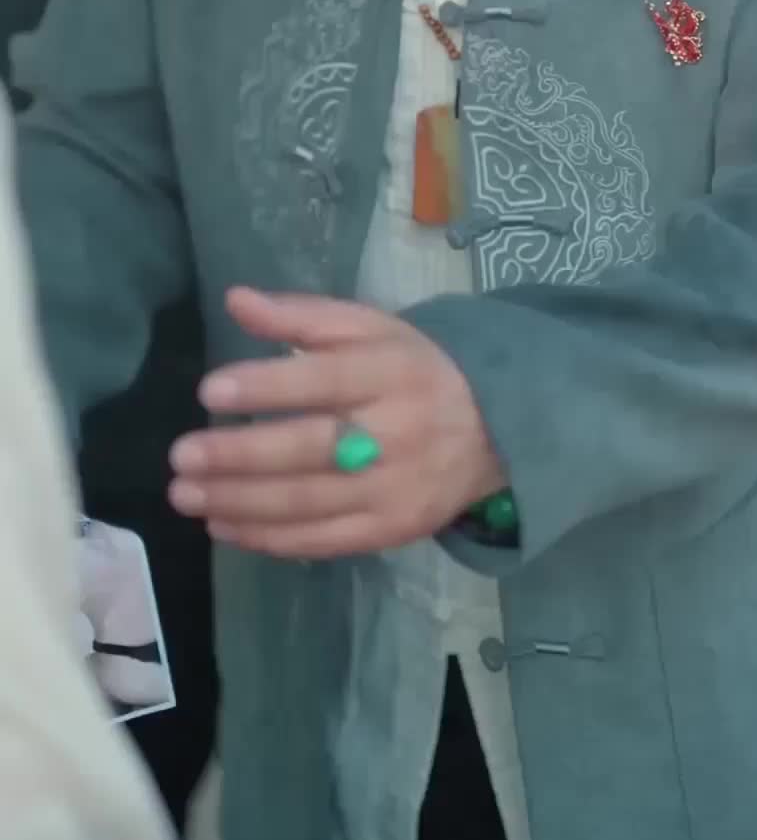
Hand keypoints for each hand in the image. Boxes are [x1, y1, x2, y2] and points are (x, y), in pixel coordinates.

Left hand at [167, 287, 505, 559]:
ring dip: (240, 502)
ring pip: (308, 502)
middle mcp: (395, 433)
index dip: (266, 386)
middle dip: (240, 455)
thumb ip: (302, 315)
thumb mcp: (370, 327)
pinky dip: (268, 538)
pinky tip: (224, 525)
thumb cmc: (413, 368)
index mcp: (390, 371)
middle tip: (181, 457)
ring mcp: (394, 489)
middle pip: (310, 449)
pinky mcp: (390, 531)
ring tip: (186, 495)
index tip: (210, 392)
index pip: (324, 379)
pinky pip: (322, 540)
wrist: (492, 430)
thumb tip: (237, 299)